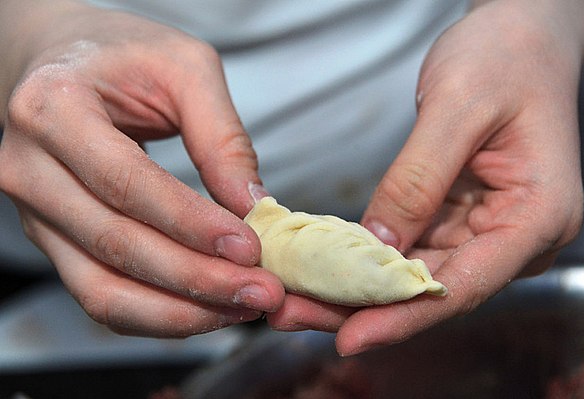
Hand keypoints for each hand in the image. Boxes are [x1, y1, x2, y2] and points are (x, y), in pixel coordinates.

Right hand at [0, 1, 283, 335]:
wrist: (63, 62)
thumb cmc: (121, 54)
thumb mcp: (183, 67)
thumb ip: (221, 136)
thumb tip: (254, 207)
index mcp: (53, 108)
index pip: (125, 183)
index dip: (189, 223)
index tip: (249, 247)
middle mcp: (30, 168)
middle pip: (114, 244)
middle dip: (196, 279)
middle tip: (262, 291)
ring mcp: (35, 212)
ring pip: (101, 289)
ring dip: (179, 311)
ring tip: (242, 307)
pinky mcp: (55, 240)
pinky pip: (102, 295)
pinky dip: (158, 313)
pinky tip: (208, 308)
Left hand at [268, 0, 583, 354]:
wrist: (521, 34)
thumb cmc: (506, 56)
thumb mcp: (458, 107)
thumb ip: (418, 179)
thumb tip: (378, 244)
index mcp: (536, 215)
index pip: (465, 284)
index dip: (404, 317)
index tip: (350, 337)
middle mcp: (513, 234)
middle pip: (433, 290)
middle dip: (363, 308)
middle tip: (294, 314)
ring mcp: (484, 228)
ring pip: (414, 276)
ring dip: (355, 289)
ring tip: (295, 297)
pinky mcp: (457, 217)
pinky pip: (409, 248)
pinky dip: (365, 260)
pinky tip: (323, 265)